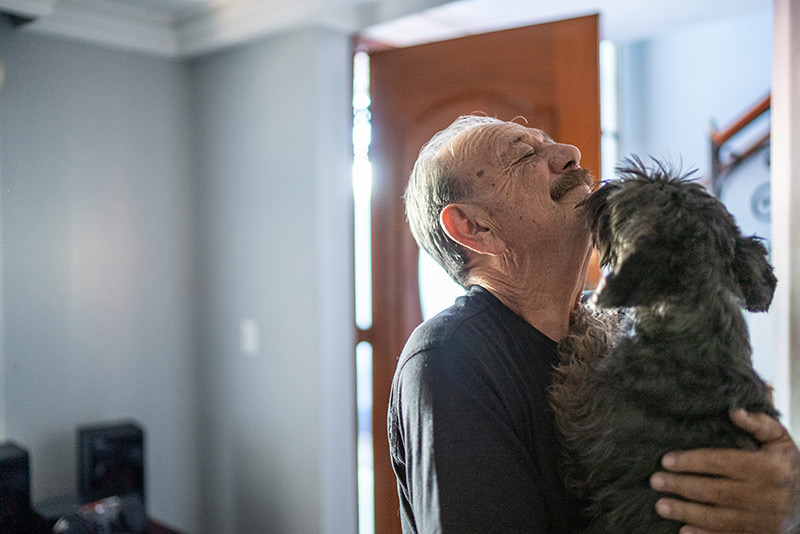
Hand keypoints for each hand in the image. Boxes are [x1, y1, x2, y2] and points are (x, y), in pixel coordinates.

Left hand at [649, 410, 799, 533]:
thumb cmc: (787, 467)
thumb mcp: (780, 441)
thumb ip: (759, 424)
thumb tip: (734, 411)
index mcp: (769, 468)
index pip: (722, 463)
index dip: (692, 461)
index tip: (666, 460)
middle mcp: (766, 496)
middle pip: (715, 491)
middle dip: (681, 486)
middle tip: (655, 481)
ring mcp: (764, 521)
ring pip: (718, 518)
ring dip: (686, 512)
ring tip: (660, 506)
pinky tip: (683, 531)